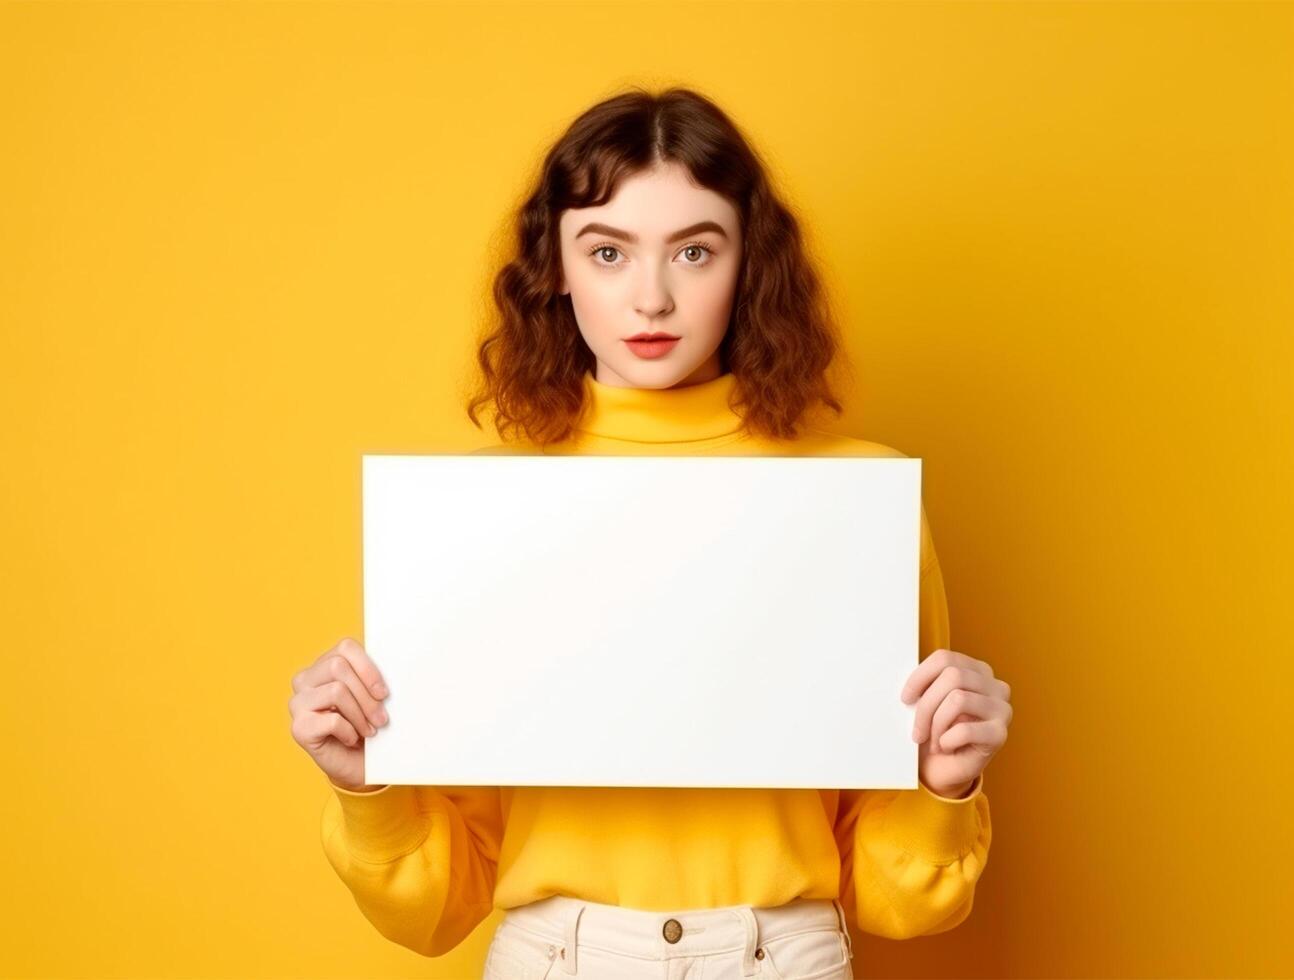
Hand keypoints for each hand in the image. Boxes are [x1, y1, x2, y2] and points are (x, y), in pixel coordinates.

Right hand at [288, 637, 390, 791]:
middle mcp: (304, 680)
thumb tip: (395, 661)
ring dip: (361, 715)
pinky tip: (351, 739)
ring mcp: (297, 704)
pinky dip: (350, 731)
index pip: (345, 647)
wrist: (358, 765)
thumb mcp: (373, 696)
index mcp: (323, 665)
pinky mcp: (299, 728)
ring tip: (370, 730)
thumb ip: (373, 677)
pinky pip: (332, 720)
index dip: (368, 667)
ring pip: (336, 691)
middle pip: (338, 667)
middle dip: (367, 695)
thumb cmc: (368, 725)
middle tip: (381, 718)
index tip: (384, 692)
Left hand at [900, 648, 1010, 798]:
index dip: (920, 676)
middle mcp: (995, 686)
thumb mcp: (928, 702)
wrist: (944, 769)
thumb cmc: (933, 730)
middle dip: (926, 705)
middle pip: (953, 676)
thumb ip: (925, 685)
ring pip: (958, 699)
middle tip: (916, 730)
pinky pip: (965, 729)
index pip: (945, 658)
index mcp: (977, 671)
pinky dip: (947, 741)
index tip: (905, 698)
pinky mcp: (1000, 733)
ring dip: (936, 725)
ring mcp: (1002, 709)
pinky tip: (947, 747)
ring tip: (933, 739)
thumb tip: (909, 683)